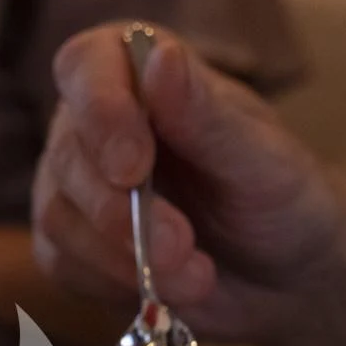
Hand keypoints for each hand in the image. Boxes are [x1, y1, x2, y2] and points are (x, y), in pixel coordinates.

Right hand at [32, 23, 345, 345]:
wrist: (288, 277)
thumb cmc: (282, 198)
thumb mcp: (260, 158)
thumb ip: (205, 113)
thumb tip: (160, 57)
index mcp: (139, 72)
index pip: (86, 67)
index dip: (100, 113)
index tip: (132, 167)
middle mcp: (96, 122)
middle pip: (66, 154)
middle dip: (119, 211)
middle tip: (180, 244)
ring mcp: (77, 185)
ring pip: (58, 217)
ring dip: (123, 256)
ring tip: (196, 275)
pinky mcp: (72, 246)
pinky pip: (63, 265)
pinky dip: (115, 283)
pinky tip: (167, 287)